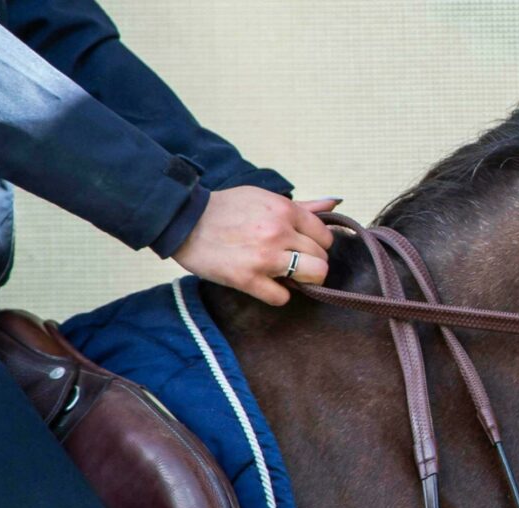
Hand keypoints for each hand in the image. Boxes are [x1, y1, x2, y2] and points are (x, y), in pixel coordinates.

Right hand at [171, 186, 338, 305]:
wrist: (185, 221)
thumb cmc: (226, 209)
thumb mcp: (264, 198)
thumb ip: (302, 206)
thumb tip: (334, 203)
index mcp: (285, 210)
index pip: (325, 237)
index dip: (317, 245)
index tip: (302, 248)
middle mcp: (279, 232)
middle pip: (322, 259)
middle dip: (310, 264)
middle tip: (291, 263)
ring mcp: (265, 257)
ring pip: (312, 277)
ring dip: (301, 280)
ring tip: (284, 275)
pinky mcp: (248, 279)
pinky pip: (282, 297)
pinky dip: (276, 294)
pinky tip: (265, 284)